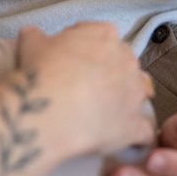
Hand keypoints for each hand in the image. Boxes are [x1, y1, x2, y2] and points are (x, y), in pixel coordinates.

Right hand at [16, 23, 155, 159]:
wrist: (48, 109)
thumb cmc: (40, 71)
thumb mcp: (31, 43)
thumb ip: (36, 35)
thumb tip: (32, 35)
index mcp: (104, 35)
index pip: (102, 34)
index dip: (86, 46)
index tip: (71, 58)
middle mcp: (126, 61)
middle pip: (124, 62)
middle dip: (111, 72)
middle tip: (86, 86)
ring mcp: (135, 94)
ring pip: (142, 92)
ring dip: (129, 99)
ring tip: (108, 111)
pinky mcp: (135, 125)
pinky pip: (145, 131)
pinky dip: (137, 136)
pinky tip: (125, 141)